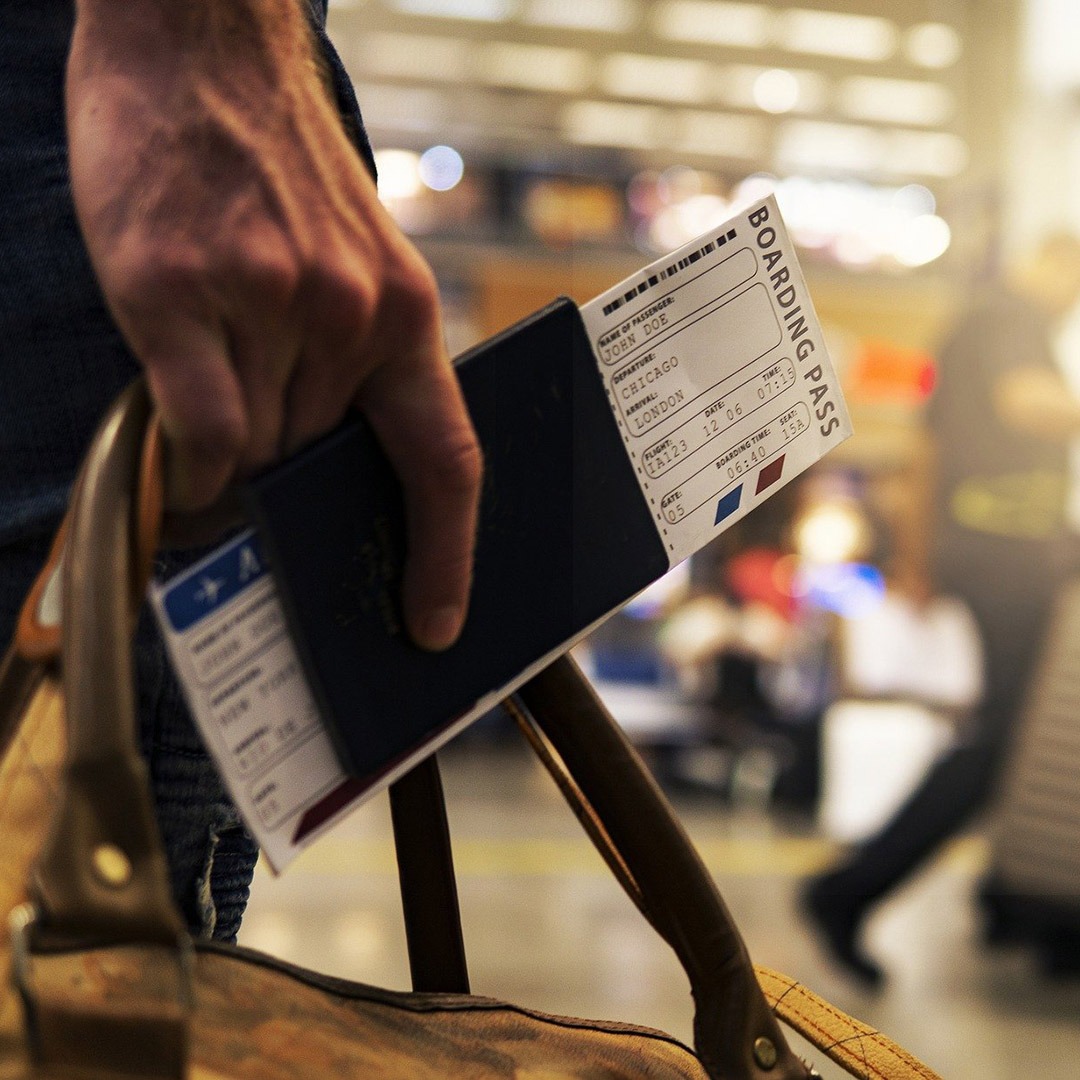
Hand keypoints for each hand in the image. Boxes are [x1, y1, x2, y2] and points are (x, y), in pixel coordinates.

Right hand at [66, 0, 481, 649]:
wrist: (201, 45)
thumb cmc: (277, 164)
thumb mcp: (355, 261)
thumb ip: (351, 364)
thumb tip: (315, 469)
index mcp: (406, 315)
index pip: (446, 463)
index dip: (446, 556)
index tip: (435, 622)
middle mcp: (347, 316)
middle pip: (318, 465)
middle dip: (288, 485)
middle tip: (260, 485)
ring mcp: (266, 303)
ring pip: (255, 453)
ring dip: (231, 465)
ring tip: (207, 428)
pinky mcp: (179, 291)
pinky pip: (198, 429)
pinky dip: (188, 463)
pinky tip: (181, 452)